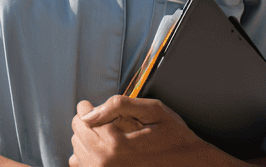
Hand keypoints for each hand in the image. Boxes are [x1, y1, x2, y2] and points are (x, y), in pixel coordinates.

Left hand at [68, 95, 217, 166]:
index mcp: (117, 145)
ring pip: (77, 151)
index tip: (91, 105)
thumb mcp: (153, 110)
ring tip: (105, 134)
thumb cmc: (174, 137)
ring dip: (88, 139)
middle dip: (87, 123)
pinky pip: (82, 166)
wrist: (188, 164)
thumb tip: (89, 113)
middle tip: (102, 119)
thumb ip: (119, 106)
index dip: (86, 108)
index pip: (82, 120)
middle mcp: (107, 164)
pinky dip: (87, 156)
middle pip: (78, 135)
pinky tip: (103, 150)